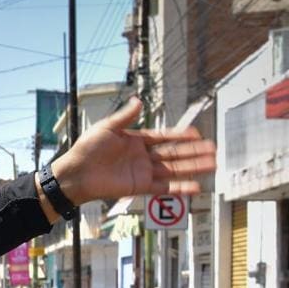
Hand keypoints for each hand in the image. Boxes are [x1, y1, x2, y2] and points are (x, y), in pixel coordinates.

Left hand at [51, 97, 215, 205]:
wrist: (75, 174)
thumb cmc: (86, 150)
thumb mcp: (107, 128)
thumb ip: (126, 116)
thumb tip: (139, 100)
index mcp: (136, 140)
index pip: (164, 137)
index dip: (181, 135)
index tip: (197, 134)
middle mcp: (142, 156)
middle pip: (174, 153)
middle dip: (194, 152)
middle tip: (213, 150)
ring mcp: (142, 172)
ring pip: (173, 169)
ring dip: (192, 168)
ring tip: (212, 165)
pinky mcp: (139, 187)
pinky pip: (164, 188)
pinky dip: (179, 188)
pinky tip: (195, 187)